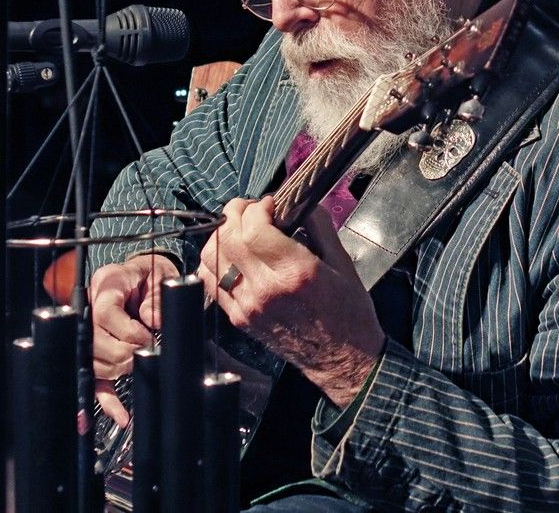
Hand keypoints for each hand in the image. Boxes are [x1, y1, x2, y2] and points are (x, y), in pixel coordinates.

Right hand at [89, 253, 177, 426]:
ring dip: (117, 371)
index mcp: (106, 284)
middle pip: (94, 341)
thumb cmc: (150, 275)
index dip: (126, 331)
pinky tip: (121, 415)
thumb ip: (156, 297)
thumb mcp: (159, 276)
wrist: (143, 276)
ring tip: (137, 366)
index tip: (146, 336)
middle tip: (145, 351)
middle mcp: (90, 308)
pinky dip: (107, 399)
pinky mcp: (95, 351)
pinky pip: (95, 379)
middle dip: (124, 353)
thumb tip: (153, 320)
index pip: (104, 313)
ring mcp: (88, 331)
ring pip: (92, 362)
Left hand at [196, 197, 384, 407]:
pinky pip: (210, 281)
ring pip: (211, 257)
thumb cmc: (348, 311)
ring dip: (221, 235)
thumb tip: (299, 200)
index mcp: (295, 273)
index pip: (254, 229)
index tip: (270, 204)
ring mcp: (247, 306)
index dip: (256, 208)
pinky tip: (233, 255)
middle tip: (251, 209)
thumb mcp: (343, 263)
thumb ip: (319, 226)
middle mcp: (266, 289)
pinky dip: (216, 260)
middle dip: (235, 213)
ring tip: (239, 229)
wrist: (342, 359)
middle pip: (228, 238)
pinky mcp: (239, 318)